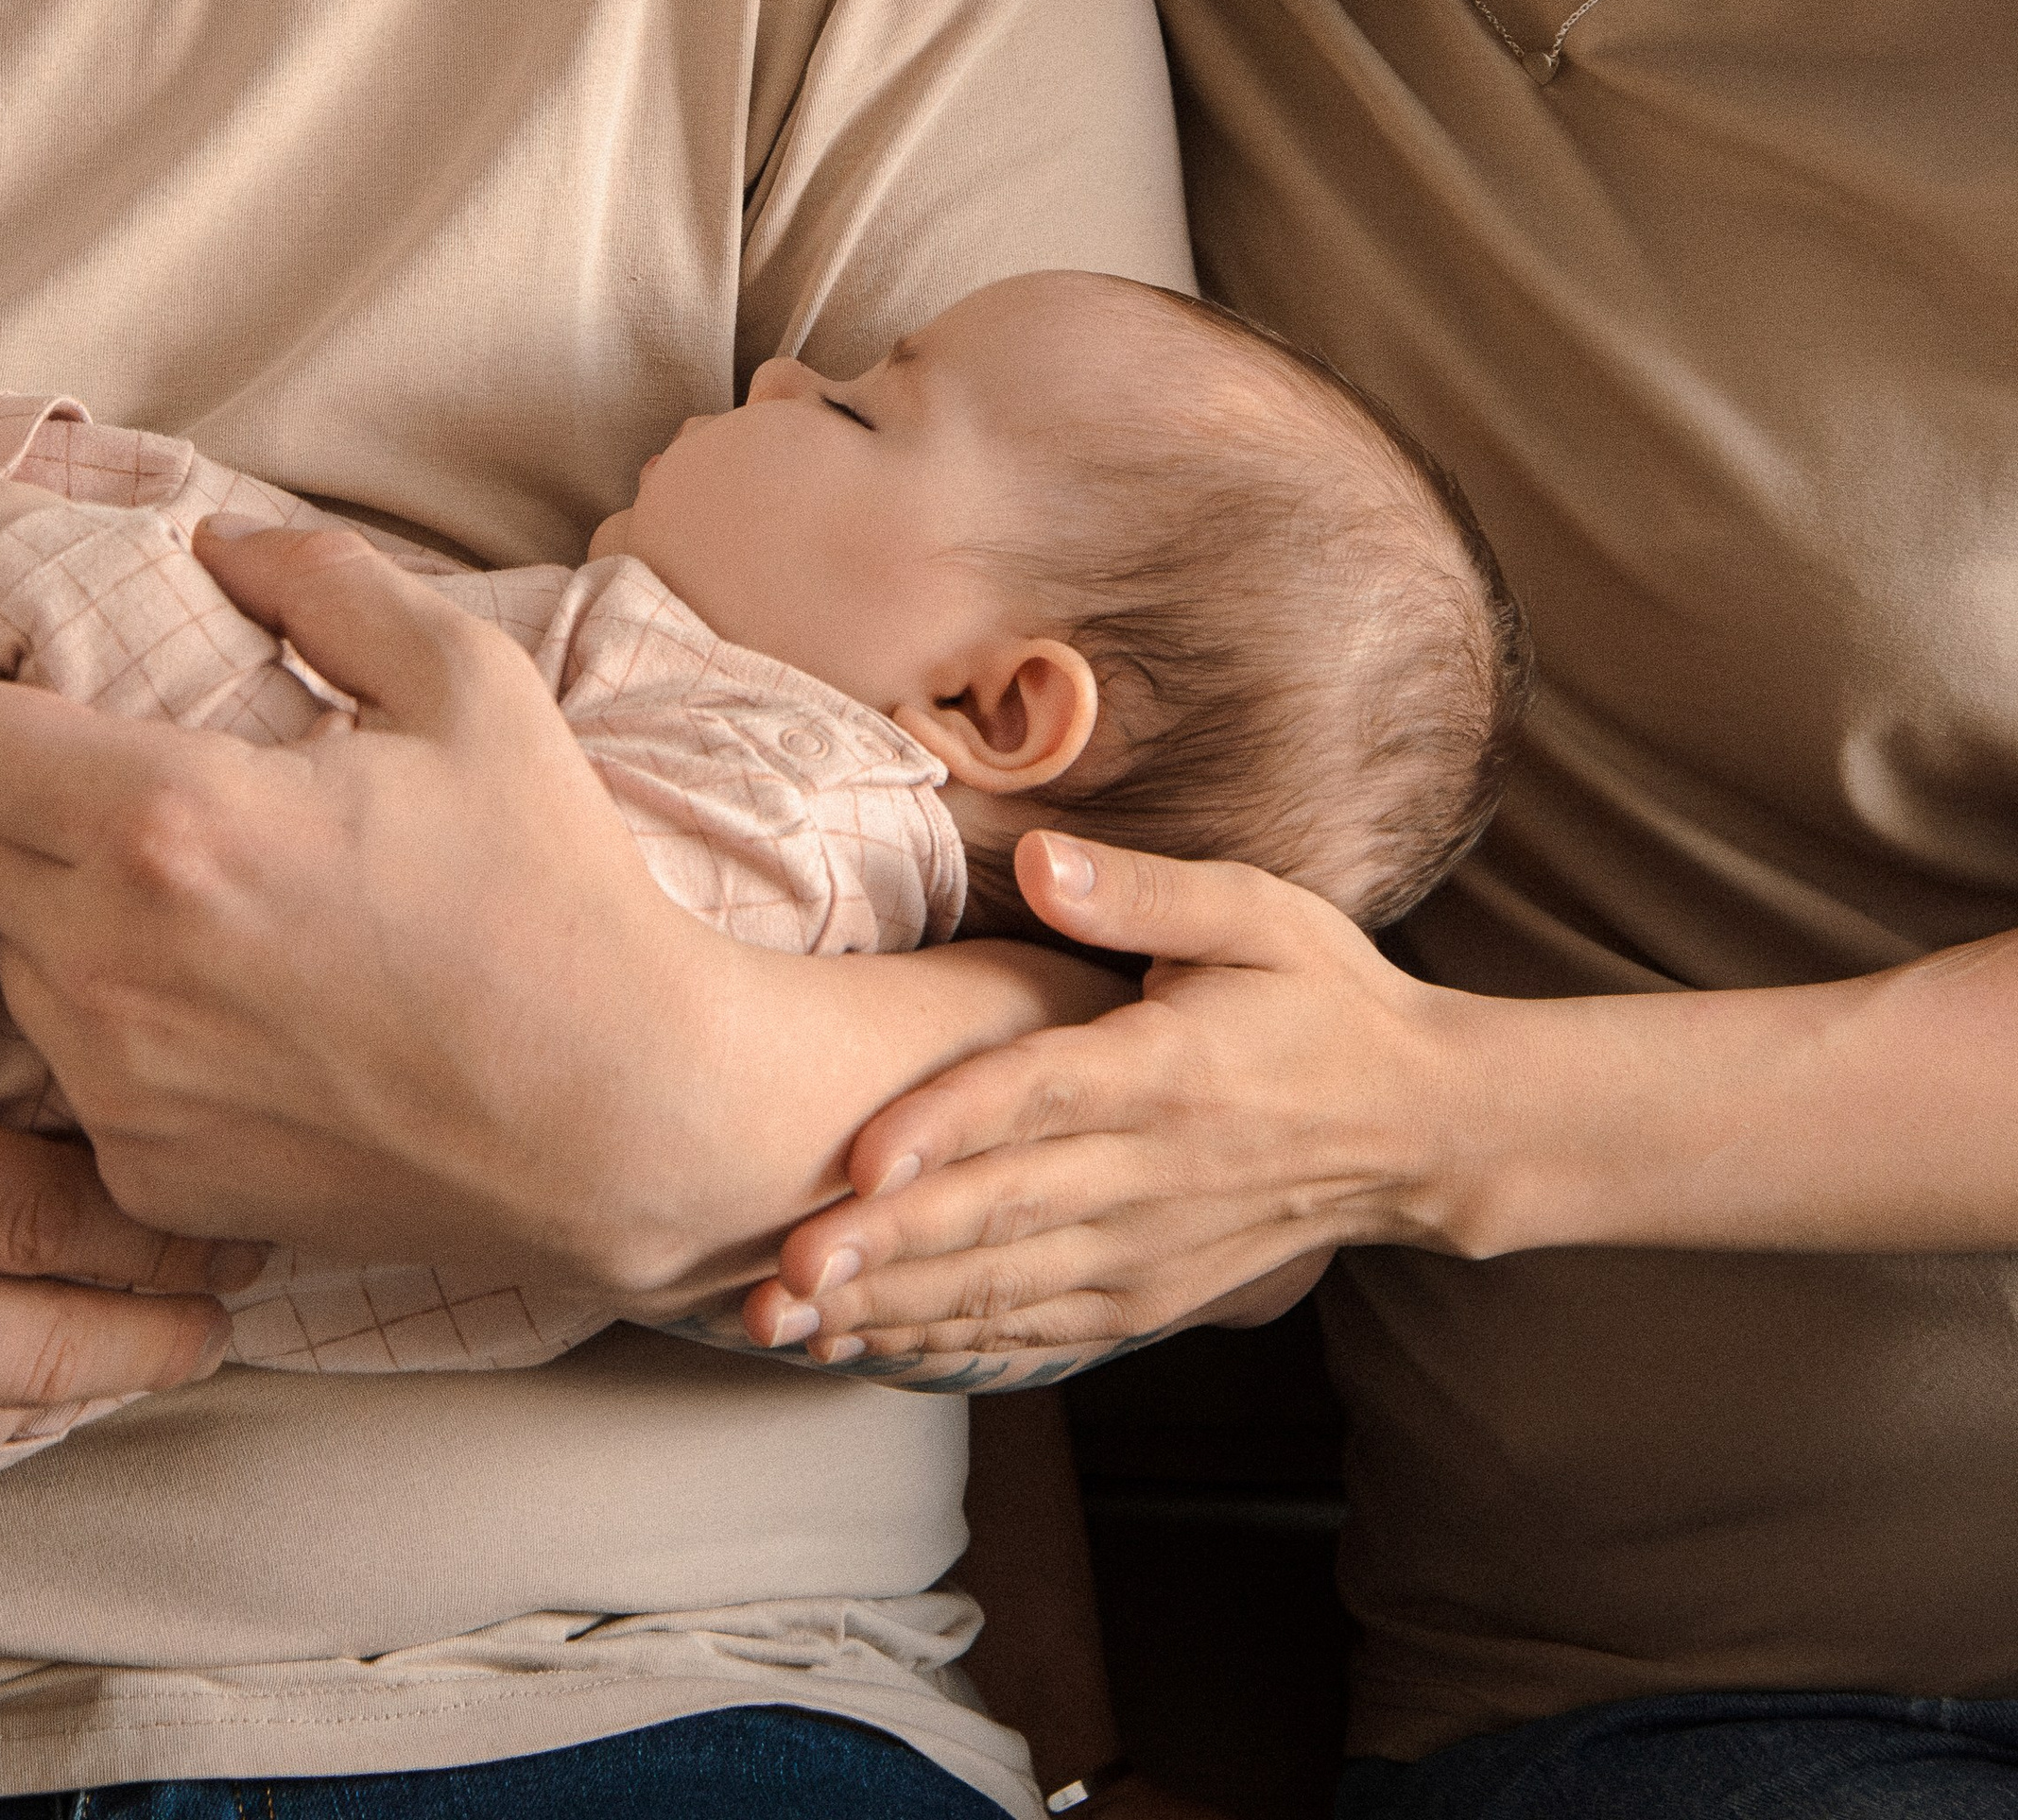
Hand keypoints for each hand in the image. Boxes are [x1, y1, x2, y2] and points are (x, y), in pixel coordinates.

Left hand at [0, 521, 730, 1280]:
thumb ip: (325, 582)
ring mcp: (117, 1088)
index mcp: (168, 823)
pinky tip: (217, 989)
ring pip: (10, 957)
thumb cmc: (550, 889)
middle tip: (82, 749)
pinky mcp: (145, 1176)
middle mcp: (110, 965)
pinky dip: (114, 1014)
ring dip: (55, 900)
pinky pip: (76, 1066)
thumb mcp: (467, 681)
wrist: (617, 1114)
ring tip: (171, 875)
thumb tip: (218, 547)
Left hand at [742, 831, 1467, 1370]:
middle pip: (1000, 1212)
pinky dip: (950, 1343)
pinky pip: (1039, 1332)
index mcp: (1168, 1070)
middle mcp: (1152, 1174)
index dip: (947, 1126)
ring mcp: (1150, 1251)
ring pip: (1005, 1288)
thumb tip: (1043, 857)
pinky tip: (867, 1348)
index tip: (859, 1158)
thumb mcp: (1260, 913)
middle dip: (886, 1246)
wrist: (1421, 1128)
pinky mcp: (1151, 1299)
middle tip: (783, 1268)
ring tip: (788, 1321)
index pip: (1040, 1099)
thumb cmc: (1328, 999)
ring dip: (894, 1307)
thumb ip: (1143, 891)